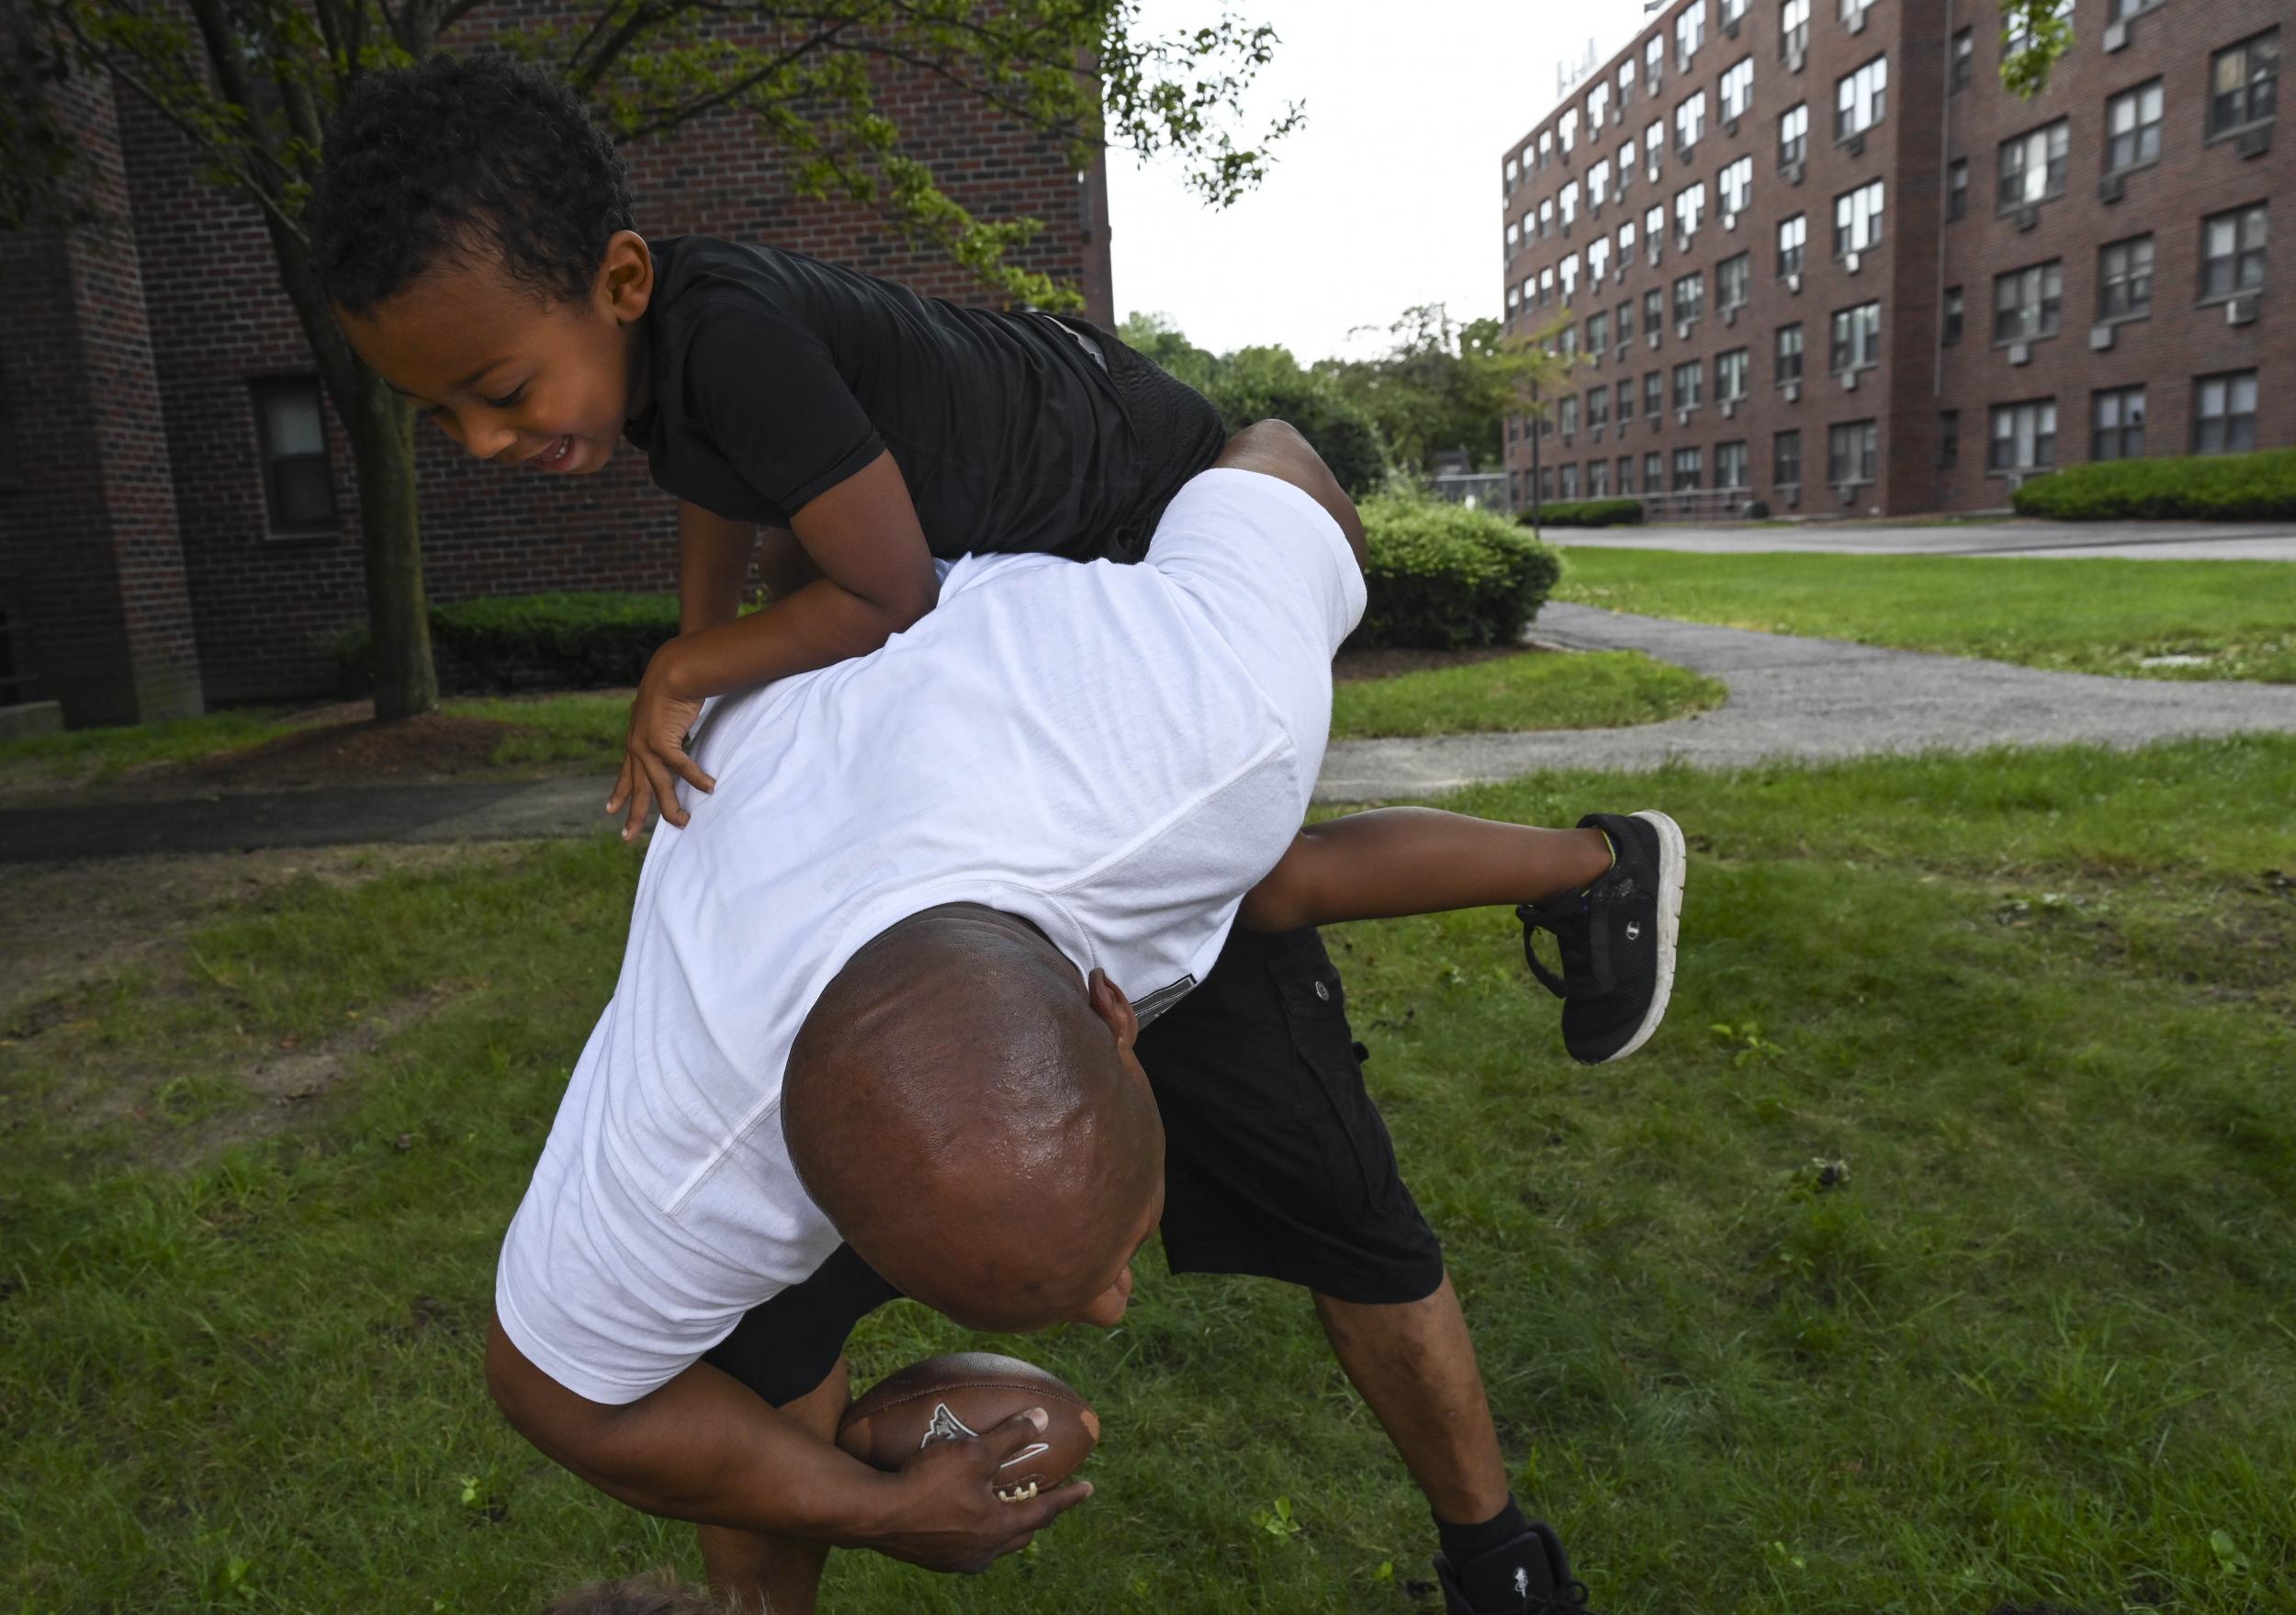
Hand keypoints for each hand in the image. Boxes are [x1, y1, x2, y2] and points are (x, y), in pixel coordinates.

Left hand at [607, 640, 713, 839]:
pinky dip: (696, 778)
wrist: (672, 670)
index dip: (618, 792)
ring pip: (657, 785)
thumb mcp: (664, 713)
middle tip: (627, 838)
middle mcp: (636, 746)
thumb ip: (666, 728)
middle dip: (633, 814)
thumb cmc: (673, 686)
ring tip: (683, 821)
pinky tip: (710, 787)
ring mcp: (645, 745)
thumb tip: (677, 735)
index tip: (610, 810)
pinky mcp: (660, 741)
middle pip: (636, 787)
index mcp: (635, 740)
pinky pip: (681, 767)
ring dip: (670, 806)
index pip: (626, 772)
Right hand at [857, 1408, 1092, 1573]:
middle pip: (1021, 1534)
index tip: (1088, 1488)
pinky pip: (968, 1546)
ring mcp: (957, 1560)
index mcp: (998, 1528)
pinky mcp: (934, 1559)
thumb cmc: (927, 1482)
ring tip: (1009, 1509)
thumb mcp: (974, 1452)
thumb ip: (1010, 1436)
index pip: (1044, 1512)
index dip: (1068, 1497)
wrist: (875, 1515)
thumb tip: (1041, 1418)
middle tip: (1048, 1501)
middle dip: (1038, 1517)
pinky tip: (966, 1516)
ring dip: (1007, 1526)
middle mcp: (982, 1552)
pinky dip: (978, 1529)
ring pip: (994, 1544)